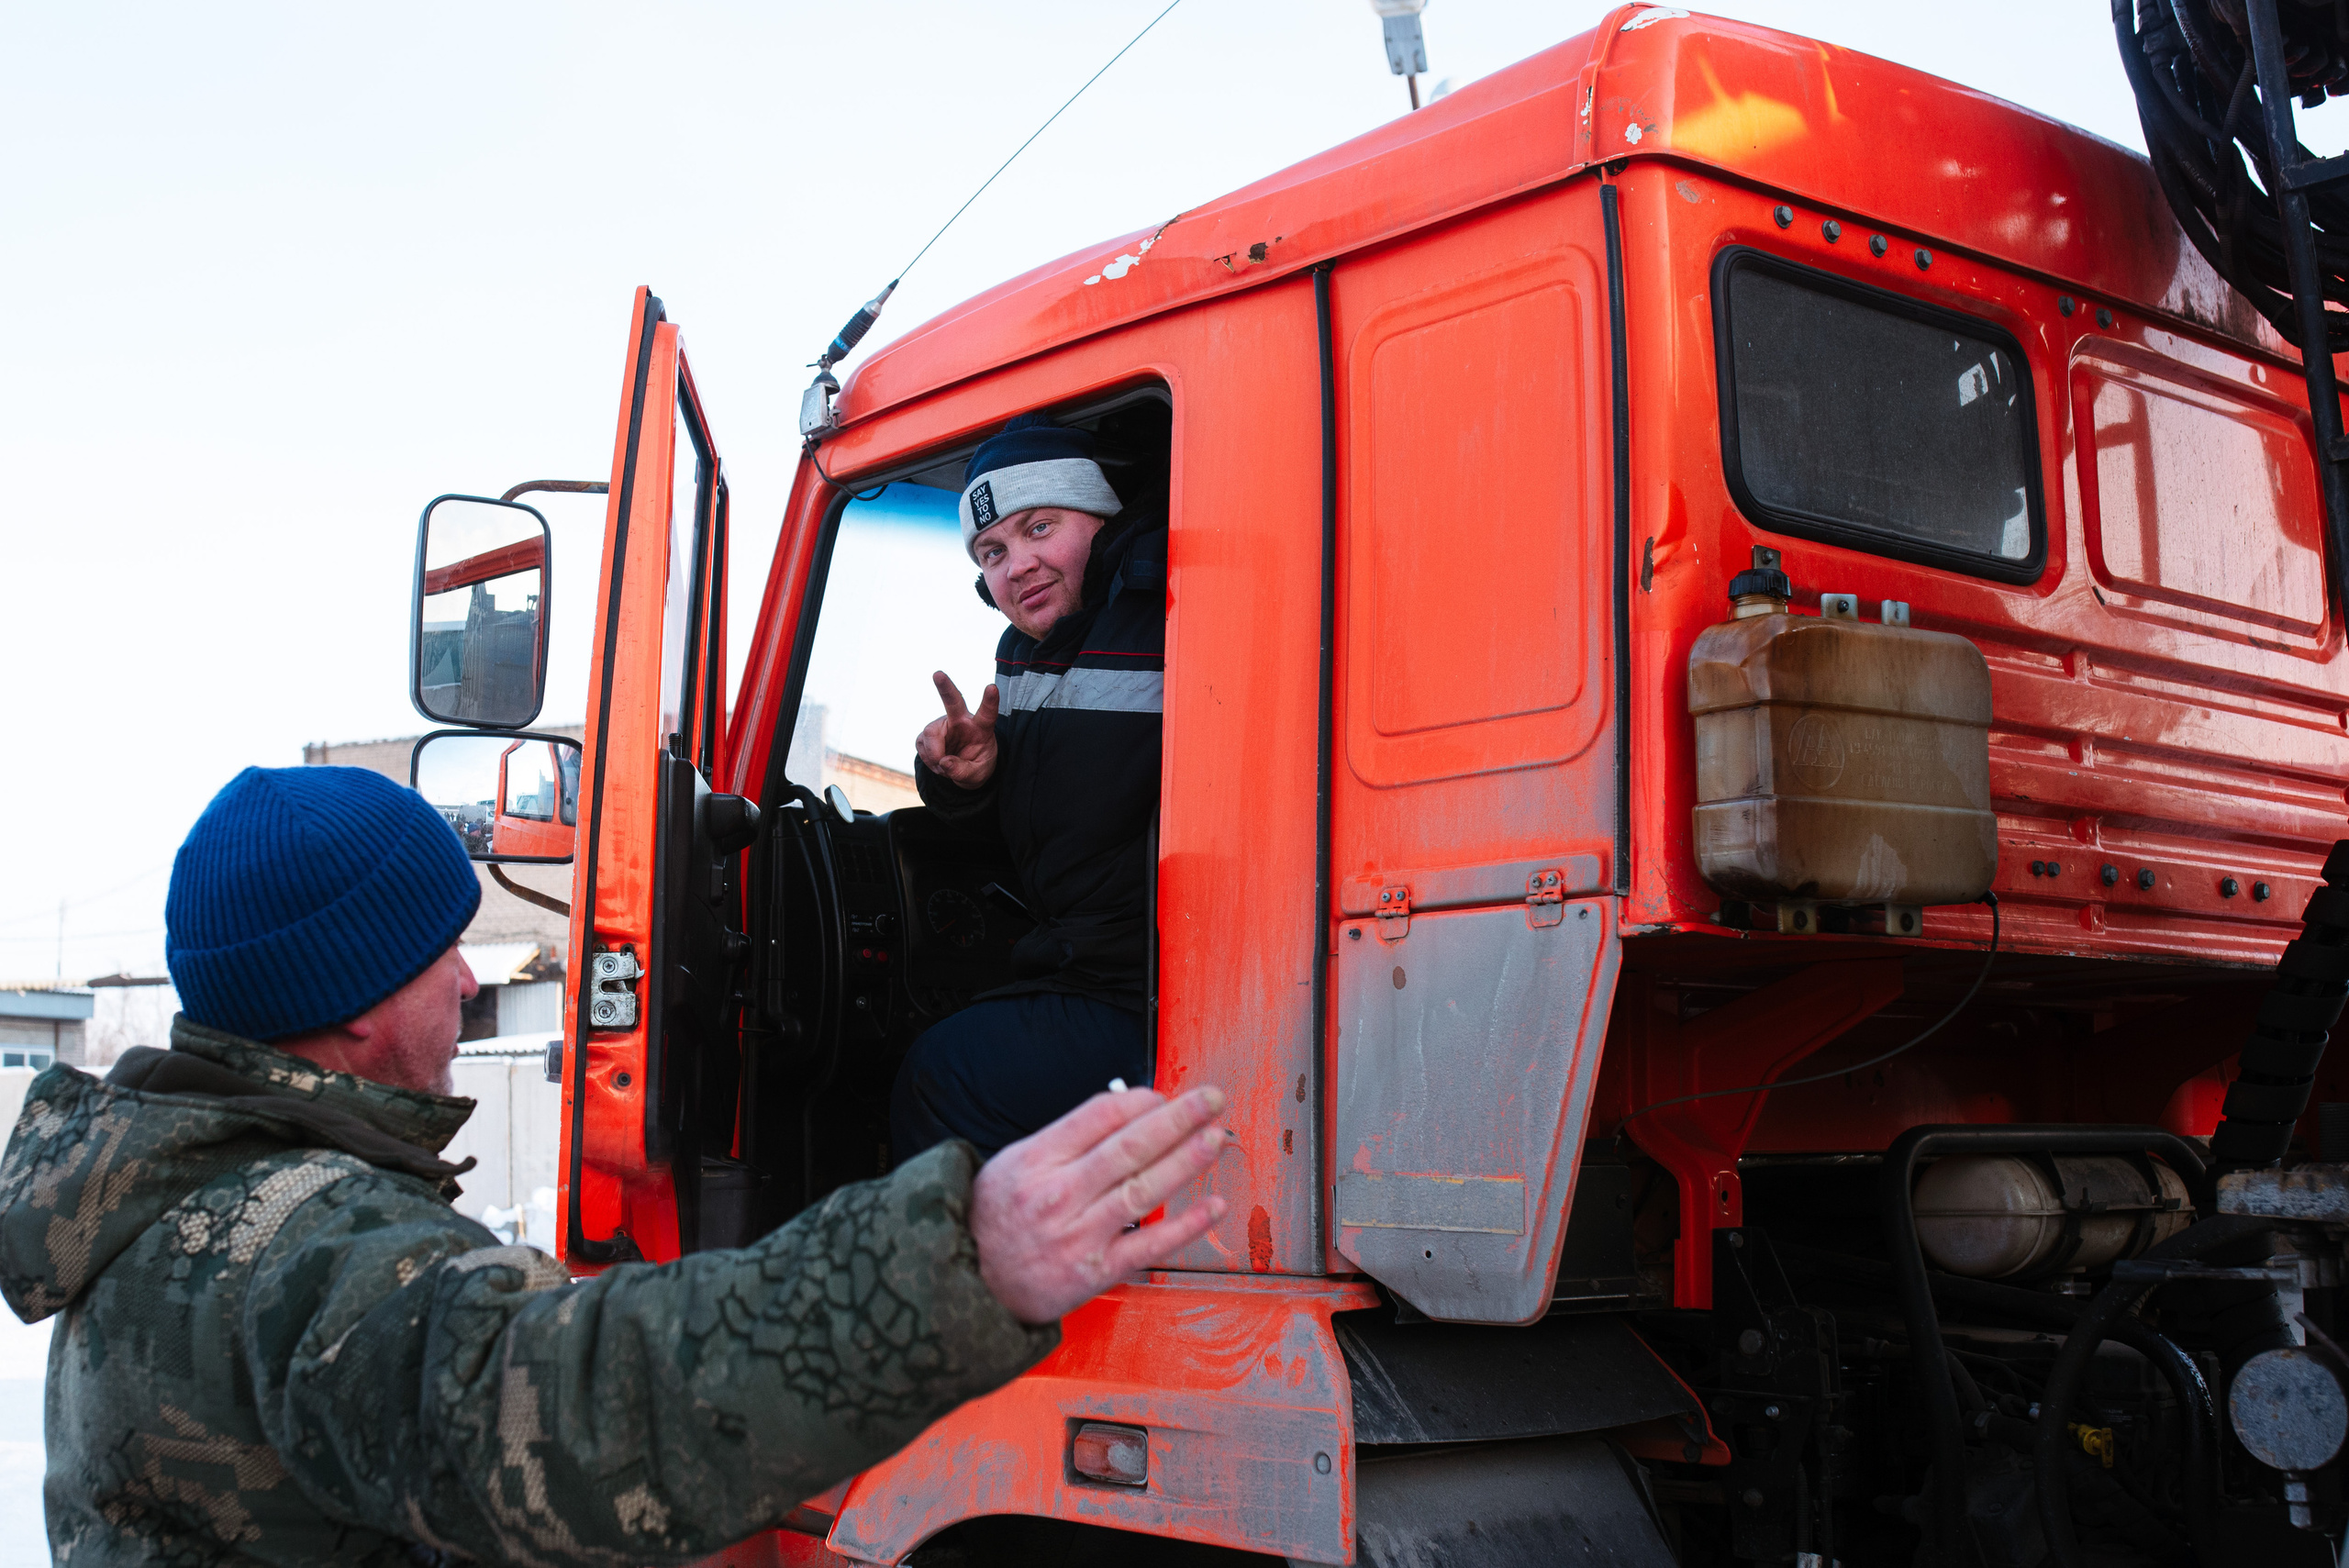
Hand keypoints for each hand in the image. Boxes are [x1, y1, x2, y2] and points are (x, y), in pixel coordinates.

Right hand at [915, 672, 999, 787]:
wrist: (963, 769)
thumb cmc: (977, 765)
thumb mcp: (977, 775)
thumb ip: (963, 771)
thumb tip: (944, 762)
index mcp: (981, 728)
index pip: (987, 713)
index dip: (990, 701)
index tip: (992, 687)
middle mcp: (961, 721)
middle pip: (953, 701)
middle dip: (945, 687)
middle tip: (938, 674)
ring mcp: (943, 725)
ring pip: (930, 733)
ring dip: (934, 755)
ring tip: (944, 767)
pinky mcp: (928, 733)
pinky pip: (922, 745)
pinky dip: (928, 759)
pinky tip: (937, 762)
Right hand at [972, 1086, 1228, 1324]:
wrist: (971, 1285)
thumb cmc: (996, 1220)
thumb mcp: (1015, 1163)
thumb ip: (1067, 1138)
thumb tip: (1127, 1108)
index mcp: (1037, 1160)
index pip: (1099, 1116)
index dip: (1140, 1101)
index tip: (1164, 1095)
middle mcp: (1059, 1194)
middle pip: (1128, 1147)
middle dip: (1177, 1119)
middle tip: (1211, 1100)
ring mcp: (1080, 1235)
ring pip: (1143, 1190)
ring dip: (1186, 1161)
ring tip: (1215, 1138)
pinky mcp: (1097, 1271)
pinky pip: (1149, 1244)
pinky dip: (1186, 1225)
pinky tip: (1213, 1205)